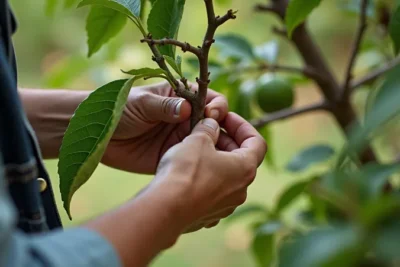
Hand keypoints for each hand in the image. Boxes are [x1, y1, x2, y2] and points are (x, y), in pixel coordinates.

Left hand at [101, 82, 227, 173]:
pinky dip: (205, 163)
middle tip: (226, 141)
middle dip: (224, 130)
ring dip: (219, 149)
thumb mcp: (141, 103)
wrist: (99, 136)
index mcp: (181, 97)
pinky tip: (210, 169)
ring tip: (224, 157)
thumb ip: (163, 106)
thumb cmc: (119, 110)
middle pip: (214, 122)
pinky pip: (194, 159)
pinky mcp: (175, 156)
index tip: (213, 115)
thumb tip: (185, 109)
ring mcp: (182, 138)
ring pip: (209, 142)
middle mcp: (187, 117)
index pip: (209, 99)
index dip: (216, 106)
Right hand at [149, 113, 266, 231]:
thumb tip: (211, 125)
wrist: (165, 209)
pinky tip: (187, 173)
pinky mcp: (208, 216)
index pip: (257, 142)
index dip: (242, 126)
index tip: (225, 118)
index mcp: (245, 169)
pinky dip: (204, 180)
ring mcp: (225, 206)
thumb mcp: (198, 139)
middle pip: (240, 159)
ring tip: (194, 150)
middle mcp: (240, 190)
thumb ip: (208, 128)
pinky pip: (211, 193)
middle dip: (225, 141)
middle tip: (206, 130)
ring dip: (214, 161)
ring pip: (225, 177)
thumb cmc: (185, 172)